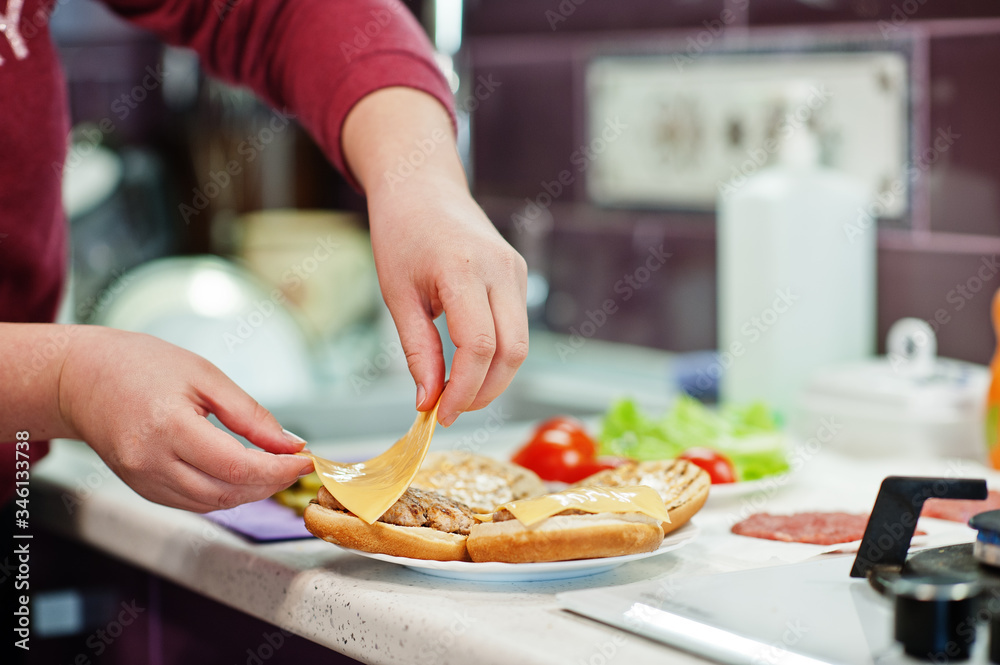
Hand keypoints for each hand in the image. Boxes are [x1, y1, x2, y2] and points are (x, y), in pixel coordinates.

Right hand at [57, 327, 313, 511]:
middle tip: (296, 464)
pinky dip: (224, 494)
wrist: (82, 379)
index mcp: (168, 427)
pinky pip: (193, 503)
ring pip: (213, 504)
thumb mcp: (205, 376)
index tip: (305, 460)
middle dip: (271, 483)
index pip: (236, 466)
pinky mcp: (142, 490)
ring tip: (275, 469)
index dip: (278, 469)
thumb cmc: (142, 366)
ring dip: (251, 492)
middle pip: (228, 492)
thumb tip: (289, 444)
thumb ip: (249, 414)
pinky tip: (242, 475)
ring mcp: (144, 481)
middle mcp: (151, 462)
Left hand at [369, 177, 528, 426]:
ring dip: (494, 377)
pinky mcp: (518, 274)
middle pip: (512, 352)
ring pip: (521, 344)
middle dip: (485, 392)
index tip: (439, 414)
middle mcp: (500, 269)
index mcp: (463, 269)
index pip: (478, 345)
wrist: (421, 186)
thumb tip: (428, 401)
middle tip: (451, 411)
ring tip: (457, 392)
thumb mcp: (398, 295)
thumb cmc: (401, 234)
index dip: (463, 388)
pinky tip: (468, 365)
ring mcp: (515, 270)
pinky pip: (517, 327)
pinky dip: (497, 355)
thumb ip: (417, 350)